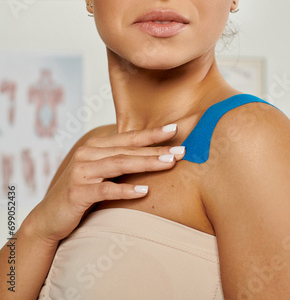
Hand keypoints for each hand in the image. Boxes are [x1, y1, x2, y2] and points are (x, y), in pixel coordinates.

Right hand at [27, 124, 184, 243]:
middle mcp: (87, 154)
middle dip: (157, 149)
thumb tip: (155, 154)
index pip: (129, 137)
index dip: (152, 133)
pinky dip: (126, 190)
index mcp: (95, 146)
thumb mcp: (102, 173)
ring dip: (147, 163)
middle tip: (181, 150)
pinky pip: (105, 190)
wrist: (50, 217)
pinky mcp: (77, 193)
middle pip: (128, 150)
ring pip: (119, 164)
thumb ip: (121, 161)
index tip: (175, 129)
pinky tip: (144, 191)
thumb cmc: (83, 192)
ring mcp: (80, 173)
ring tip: (169, 163)